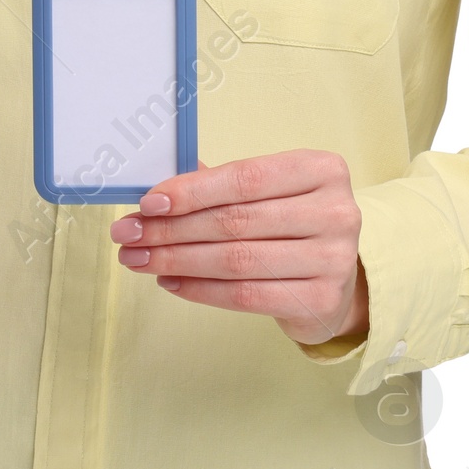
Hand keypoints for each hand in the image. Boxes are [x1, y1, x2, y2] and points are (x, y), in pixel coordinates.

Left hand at [109, 149, 368, 347]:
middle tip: (129, 234)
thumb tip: (157, 188)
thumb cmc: (293, 224)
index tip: (147, 202)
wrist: (339, 281)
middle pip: (236, 221)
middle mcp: (335, 211)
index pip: (246, 178)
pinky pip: (246, 296)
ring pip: (236, 260)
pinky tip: (170, 282)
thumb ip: (223, 183)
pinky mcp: (321, 300)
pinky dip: (200, 289)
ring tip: (139, 259)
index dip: (192, 190)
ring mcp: (334, 259)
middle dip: (172, 228)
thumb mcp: (271, 192)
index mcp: (321, 169)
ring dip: (177, 260)